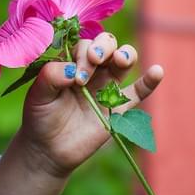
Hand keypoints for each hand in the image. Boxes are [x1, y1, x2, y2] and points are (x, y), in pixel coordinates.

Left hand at [0, 32, 163, 193]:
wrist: (48, 150)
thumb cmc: (40, 117)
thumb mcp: (38, 95)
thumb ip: (50, 76)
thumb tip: (72, 70)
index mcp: (73, 61)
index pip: (84, 44)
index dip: (83, 52)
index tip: (76, 75)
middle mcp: (93, 69)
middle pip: (107, 44)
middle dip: (103, 47)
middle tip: (93, 61)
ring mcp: (107, 86)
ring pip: (124, 60)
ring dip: (125, 54)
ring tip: (120, 60)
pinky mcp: (118, 107)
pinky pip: (139, 91)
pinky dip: (150, 81)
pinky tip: (157, 71)